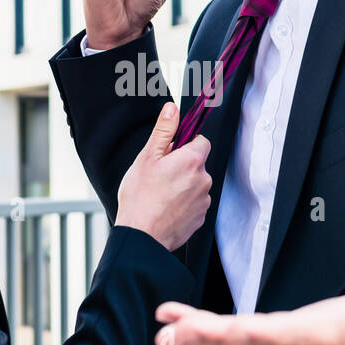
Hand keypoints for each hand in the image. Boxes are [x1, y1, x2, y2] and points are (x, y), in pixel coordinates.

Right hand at [115, 102, 211, 251]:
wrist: (142, 236)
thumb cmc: (140, 198)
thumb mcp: (147, 158)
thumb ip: (164, 131)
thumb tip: (172, 109)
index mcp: (192, 161)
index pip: (201, 141)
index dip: (186, 144)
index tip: (172, 152)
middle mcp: (204, 179)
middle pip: (198, 164)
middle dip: (183, 166)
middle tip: (160, 175)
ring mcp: (204, 200)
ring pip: (196, 184)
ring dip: (184, 186)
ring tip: (161, 194)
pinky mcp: (201, 218)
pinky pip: (195, 203)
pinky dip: (184, 204)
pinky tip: (166, 208)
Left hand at [152, 258, 344, 344]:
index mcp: (328, 337)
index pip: (279, 336)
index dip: (242, 334)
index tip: (209, 330)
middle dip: (206, 341)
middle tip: (168, 334)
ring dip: (197, 339)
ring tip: (163, 329)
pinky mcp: (278, 341)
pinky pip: (236, 340)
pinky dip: (205, 333)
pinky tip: (178, 324)